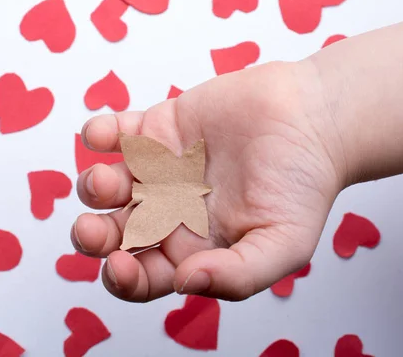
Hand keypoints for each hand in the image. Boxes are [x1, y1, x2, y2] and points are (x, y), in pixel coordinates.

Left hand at [71, 61, 345, 301]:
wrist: (312, 119)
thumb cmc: (302, 184)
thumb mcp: (285, 244)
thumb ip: (239, 274)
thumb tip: (189, 284)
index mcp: (191, 248)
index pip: (144, 275)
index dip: (125, 278)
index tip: (120, 266)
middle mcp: (167, 212)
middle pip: (115, 233)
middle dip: (94, 236)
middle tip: (90, 229)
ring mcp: (158, 171)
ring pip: (108, 185)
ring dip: (96, 187)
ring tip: (108, 181)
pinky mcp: (157, 129)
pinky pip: (115, 133)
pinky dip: (99, 133)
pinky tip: (103, 136)